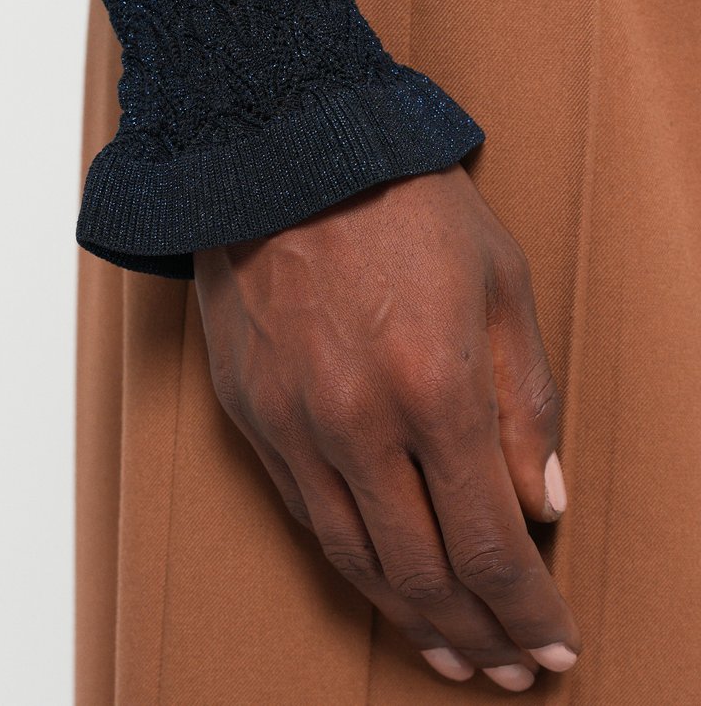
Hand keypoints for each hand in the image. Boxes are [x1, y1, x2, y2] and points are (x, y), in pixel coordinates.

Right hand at [193, 163, 580, 691]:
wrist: (284, 153)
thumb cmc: (401, 201)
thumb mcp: (498, 282)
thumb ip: (526, 402)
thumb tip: (543, 503)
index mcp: (434, 385)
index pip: (490, 542)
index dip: (528, 609)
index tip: (555, 642)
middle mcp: (358, 423)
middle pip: (423, 572)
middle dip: (477, 635)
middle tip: (510, 669)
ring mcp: (294, 424)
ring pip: (356, 559)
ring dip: (411, 618)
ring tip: (453, 653)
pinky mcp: (252, 416)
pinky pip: (306, 514)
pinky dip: (352, 562)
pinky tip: (383, 580)